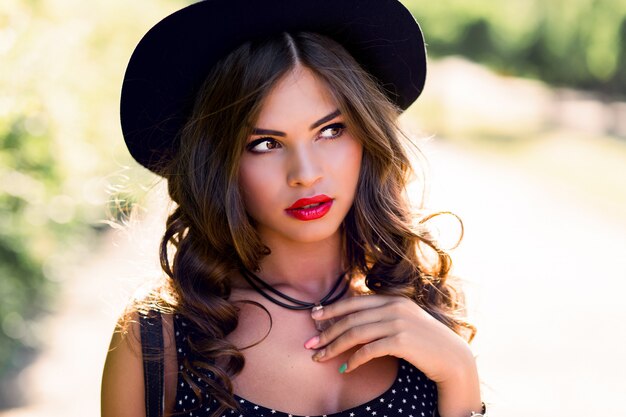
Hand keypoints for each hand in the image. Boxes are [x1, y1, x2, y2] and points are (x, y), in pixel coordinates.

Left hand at [303, 295, 473, 383]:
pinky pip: (369, 350)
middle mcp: (394, 307)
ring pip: (355, 334)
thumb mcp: (404, 321)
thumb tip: (352, 322)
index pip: (354, 301)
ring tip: (320, 357)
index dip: (331, 309)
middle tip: (309, 344)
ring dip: (334, 347)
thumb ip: (382, 316)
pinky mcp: (402, 341)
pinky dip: (354, 360)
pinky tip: (345, 369)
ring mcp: (398, 323)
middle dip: (326, 331)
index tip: (314, 317)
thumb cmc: (425, 342)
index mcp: (392, 299)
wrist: (453, 358)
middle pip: (350, 318)